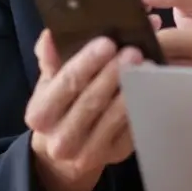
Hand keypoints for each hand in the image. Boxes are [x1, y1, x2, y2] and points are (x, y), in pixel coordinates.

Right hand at [26, 32, 139, 190]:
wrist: (65, 153)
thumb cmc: (60, 107)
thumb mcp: (49, 85)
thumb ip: (50, 59)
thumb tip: (51, 34)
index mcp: (40, 116)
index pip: (66, 84)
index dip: (87, 62)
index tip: (107, 42)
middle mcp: (60, 140)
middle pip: (90, 102)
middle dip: (113, 74)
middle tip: (133, 51)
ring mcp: (88, 153)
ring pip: (113, 118)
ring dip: (131, 90)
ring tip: (146, 66)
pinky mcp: (115, 157)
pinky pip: (131, 130)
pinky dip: (142, 106)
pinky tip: (151, 87)